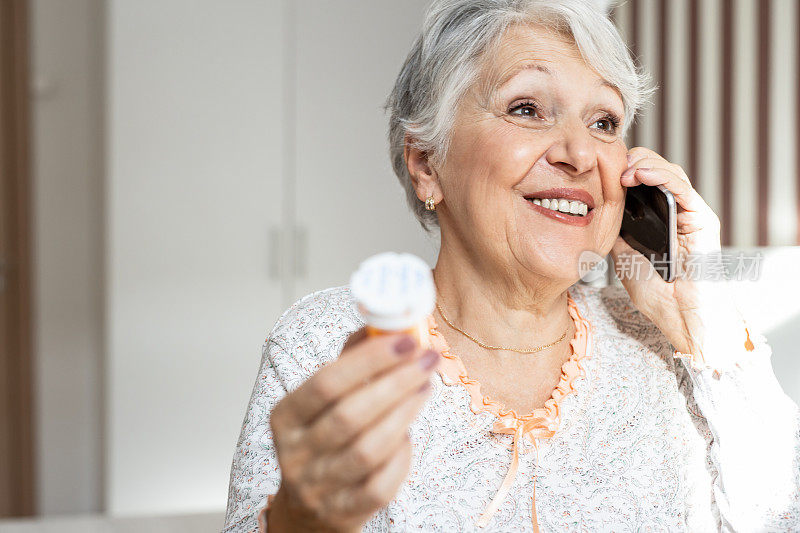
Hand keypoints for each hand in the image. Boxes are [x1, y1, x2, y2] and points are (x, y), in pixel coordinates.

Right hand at [267, 329, 439, 531]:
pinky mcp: (344, 513)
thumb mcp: (323, 402)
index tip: (405, 340)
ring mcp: (319, 486)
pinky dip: (401, 457)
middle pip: (349, 415)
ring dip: (404, 414)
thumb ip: (349, 362)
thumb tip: (380, 325)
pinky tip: (409, 435)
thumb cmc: (322, 442)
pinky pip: (381, 485)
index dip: (369, 360)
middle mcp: (296, 453)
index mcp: (286, 417)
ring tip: (424, 388)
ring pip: (368, 449)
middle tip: (426, 360)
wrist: (308, 511)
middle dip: (396, 382)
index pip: (326, 382)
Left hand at [609, 147, 744, 357]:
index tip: (601, 171)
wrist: (684, 320)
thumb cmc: (659, 297)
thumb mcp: (624, 260)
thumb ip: (617, 235)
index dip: (624, 172)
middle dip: (634, 162)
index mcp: (659, 222)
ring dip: (646, 165)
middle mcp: (677, 215)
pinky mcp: (703, 220)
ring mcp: (691, 216)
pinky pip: (682, 189)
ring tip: (625, 169)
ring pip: (671, 174)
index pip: (643, 185)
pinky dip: (661, 177)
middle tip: (612, 165)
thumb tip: (596, 213)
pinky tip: (642, 174)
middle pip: (657, 173)